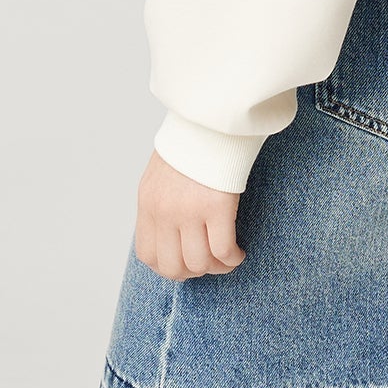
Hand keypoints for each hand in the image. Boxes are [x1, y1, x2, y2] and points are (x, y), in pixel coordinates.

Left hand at [135, 149, 247, 280]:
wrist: (212, 115)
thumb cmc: (194, 141)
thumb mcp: (163, 173)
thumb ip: (162, 203)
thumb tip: (172, 233)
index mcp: (148, 203)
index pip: (148, 255)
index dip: (169, 267)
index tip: (187, 263)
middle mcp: (164, 211)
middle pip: (173, 267)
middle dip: (194, 273)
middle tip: (210, 262)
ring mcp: (189, 211)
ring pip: (200, 263)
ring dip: (217, 267)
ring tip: (228, 258)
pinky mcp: (216, 206)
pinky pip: (223, 250)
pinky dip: (232, 258)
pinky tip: (239, 252)